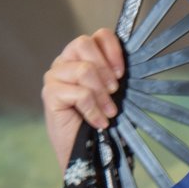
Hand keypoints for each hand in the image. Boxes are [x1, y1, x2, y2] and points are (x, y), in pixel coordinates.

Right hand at [42, 28, 124, 170]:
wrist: (86, 151)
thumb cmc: (102, 119)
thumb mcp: (115, 94)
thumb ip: (118, 75)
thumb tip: (138, 62)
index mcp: (83, 57)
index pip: (98, 35)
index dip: (113, 49)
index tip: (123, 72)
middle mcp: (65, 62)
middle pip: (83, 43)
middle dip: (104, 68)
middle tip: (115, 91)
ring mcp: (55, 77)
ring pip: (83, 70)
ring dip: (101, 94)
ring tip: (109, 111)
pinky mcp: (50, 94)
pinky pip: (78, 93)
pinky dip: (93, 109)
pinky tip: (99, 122)